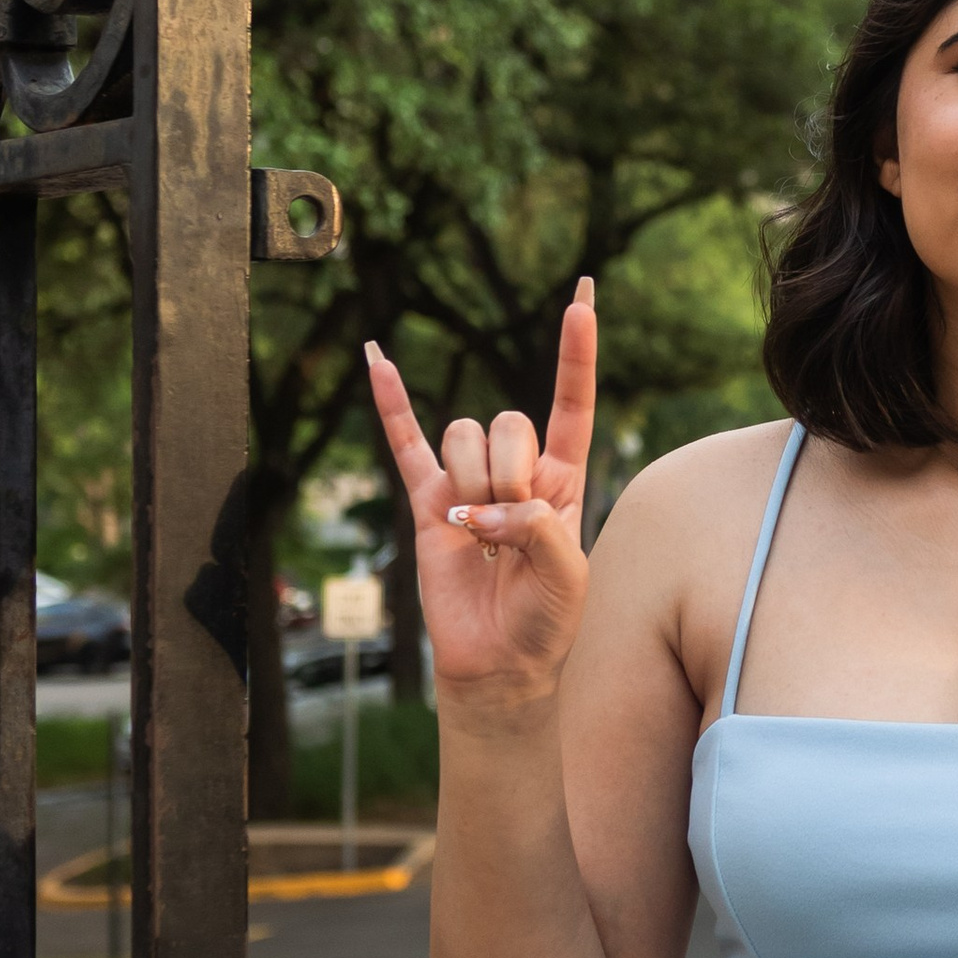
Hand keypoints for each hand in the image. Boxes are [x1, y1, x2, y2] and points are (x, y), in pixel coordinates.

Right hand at [366, 280, 597, 705]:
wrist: (499, 661)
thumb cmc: (547, 620)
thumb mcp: (570, 575)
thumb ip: (539, 528)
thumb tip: (482, 510)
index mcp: (564, 478)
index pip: (571, 401)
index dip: (577, 352)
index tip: (582, 296)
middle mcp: (517, 470)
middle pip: (506, 422)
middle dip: (509, 472)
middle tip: (511, 528)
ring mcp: (470, 483)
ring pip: (462, 436)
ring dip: (472, 483)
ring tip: (480, 536)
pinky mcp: (428, 502)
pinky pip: (404, 443)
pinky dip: (390, 402)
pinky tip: (375, 358)